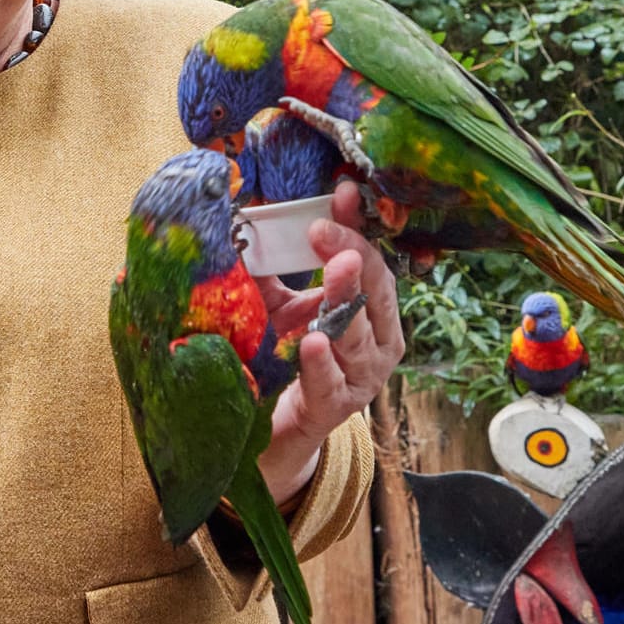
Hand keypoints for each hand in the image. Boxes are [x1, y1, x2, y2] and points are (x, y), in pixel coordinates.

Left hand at [251, 179, 405, 502]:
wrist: (275, 429)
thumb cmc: (286, 358)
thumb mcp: (280, 305)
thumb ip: (272, 267)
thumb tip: (244, 218)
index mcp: (373, 311)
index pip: (374, 262)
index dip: (358, 228)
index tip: (339, 195)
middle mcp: (379, 342)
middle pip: (375, 294)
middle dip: (353, 259)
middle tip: (325, 232)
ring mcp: (363, 378)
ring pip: (360, 337)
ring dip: (345, 304)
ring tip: (333, 276)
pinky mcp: (337, 409)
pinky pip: (332, 383)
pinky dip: (322, 362)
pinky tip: (312, 341)